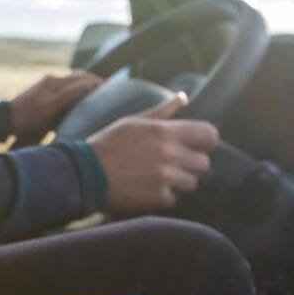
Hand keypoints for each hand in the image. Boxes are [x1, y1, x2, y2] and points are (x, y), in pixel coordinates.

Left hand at [9, 71, 102, 141]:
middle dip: (94, 82)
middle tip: (109, 92)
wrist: (3, 121)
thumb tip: (90, 84)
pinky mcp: (42, 95)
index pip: (83, 77)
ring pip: (72, 84)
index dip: (98, 82)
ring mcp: (46, 87)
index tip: (112, 89)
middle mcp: (51, 81)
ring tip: (98, 96)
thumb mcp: (51, 108)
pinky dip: (75, 94)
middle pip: (78, 78)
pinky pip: (64, 91)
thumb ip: (70, 95)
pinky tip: (79, 103)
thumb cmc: (26, 117)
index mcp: (54, 82)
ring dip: (85, 87)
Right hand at [88, 93, 219, 212]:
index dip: (206, 141)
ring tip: (155, 177)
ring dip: (177, 181)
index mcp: (165, 132)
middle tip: (170, 163)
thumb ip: (162, 111)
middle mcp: (169, 154)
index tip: (197, 145)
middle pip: (203, 163)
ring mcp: (165, 177)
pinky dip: (161, 196)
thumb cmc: (107, 144)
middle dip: (189, 164)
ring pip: (191, 182)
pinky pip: (173, 198)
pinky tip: (144, 188)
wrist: (84, 172)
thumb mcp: (133, 121)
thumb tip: (183, 97)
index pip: (209, 135)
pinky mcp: (157, 197)